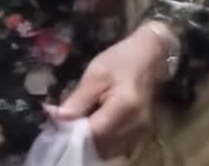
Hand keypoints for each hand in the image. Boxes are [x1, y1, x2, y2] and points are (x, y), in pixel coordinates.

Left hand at [53, 26, 164, 157]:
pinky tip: (94, 125)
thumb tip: (59, 117)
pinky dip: (103, 141)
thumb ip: (79, 98)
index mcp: (125, 107)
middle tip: (66, 122)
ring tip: (79, 122)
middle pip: (101, 146)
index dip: (73, 130)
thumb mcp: (95, 74)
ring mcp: (141, 132)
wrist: (150, 58)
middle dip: (80, 138)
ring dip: (91, 141)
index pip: (94, 132)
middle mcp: (136, 125)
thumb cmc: (121, 60)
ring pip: (108, 150)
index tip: (58, 121)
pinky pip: (117, 147)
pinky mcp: (140, 134)